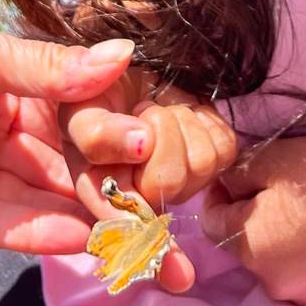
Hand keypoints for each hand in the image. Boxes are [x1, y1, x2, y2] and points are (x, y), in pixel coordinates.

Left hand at [0, 0, 134, 252]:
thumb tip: (125, 57)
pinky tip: (75, 236)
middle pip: (52, 166)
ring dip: (74, 216)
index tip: (149, 148)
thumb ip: (55, 72)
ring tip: (124, 231)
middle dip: (99, 187)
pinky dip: (31, 232)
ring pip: (28, 200)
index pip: (66, 120)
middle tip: (151, 208)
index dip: (105, 136)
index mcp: (0, 86)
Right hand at [61, 70, 238, 292]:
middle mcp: (140, 193)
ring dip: (182, 123)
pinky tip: (187, 116)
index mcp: (97, 187)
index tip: (170, 240)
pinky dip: (207, 120)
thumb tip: (138, 135)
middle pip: (167, 183)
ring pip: (199, 166)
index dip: (146, 235)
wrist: (133, 66)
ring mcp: (178, 179)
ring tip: (163, 112)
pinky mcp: (210, 158)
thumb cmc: (98, 87)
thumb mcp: (81, 105)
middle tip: (144, 114)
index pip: (122, 223)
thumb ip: (94, 130)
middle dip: (160, 135)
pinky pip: (223, 149)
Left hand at [200, 133, 305, 305]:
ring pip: (278, 262)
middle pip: (246, 244)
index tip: (245, 174)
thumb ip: (237, 173)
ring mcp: (304, 296)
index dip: (222, 193)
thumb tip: (222, 184)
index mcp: (247, 246)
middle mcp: (269, 282)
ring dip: (285, 238)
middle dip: (256, 216)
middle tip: (287, 188)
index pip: (211, 221)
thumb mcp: (276, 157)